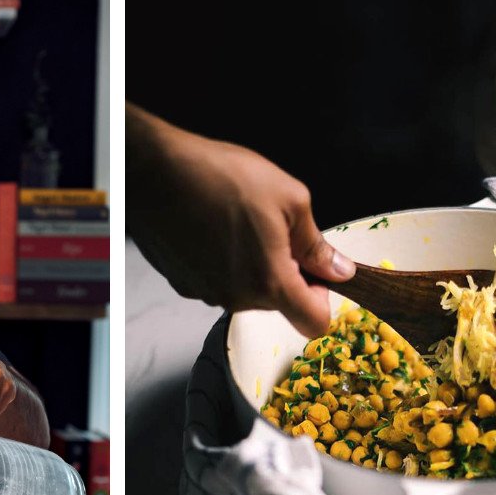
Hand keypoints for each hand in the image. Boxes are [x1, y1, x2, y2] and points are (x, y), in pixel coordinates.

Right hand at [127, 104, 354, 335]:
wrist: (156, 171)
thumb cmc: (221, 177)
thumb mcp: (289, 199)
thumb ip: (317, 245)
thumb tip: (339, 270)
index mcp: (270, 282)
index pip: (314, 323)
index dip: (322, 299)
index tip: (316, 272)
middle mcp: (237, 298)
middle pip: (278, 304)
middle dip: (284, 273)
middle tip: (274, 230)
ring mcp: (207, 293)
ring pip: (246, 292)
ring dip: (252, 266)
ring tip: (238, 222)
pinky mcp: (184, 283)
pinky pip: (217, 282)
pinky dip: (222, 263)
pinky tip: (213, 228)